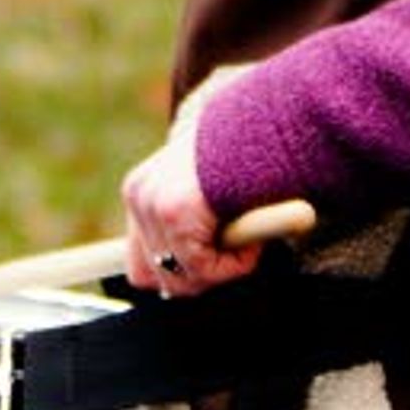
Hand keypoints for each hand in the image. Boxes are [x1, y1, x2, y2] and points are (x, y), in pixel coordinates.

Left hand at [120, 125, 259, 298]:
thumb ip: (192, 229)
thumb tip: (181, 284)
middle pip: (154, 278)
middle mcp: (139, 195)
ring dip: (222, 270)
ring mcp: (153, 204)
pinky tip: (254, 236)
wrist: (271, 125)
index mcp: (142, 190)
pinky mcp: (174, 213)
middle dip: (198, 277)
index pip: (141, 262)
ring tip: (249, 238)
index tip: (213, 264)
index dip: (178, 273)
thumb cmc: (250, 160)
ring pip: (182, 280)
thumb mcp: (211, 195)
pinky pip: (204, 270)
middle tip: (235, 253)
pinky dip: (236, 264)